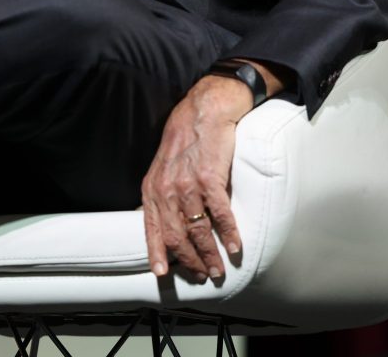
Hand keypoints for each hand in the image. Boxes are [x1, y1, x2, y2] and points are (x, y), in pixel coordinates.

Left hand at [140, 75, 251, 280]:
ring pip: (198, 230)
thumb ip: (163, 194)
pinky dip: (229, 233)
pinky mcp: (209, 177)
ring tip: (219, 268)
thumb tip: (167, 223)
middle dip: (190, 261)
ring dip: (210, 254)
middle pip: (176, 236)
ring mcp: (187, 184)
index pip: (152, 229)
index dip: (157, 254)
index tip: (162, 274)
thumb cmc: (186, 139)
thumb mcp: (163, 167)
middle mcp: (166, 189)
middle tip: (203, 275)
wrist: (205, 111)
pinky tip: (235, 246)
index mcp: (152, 188)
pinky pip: (220, 214)